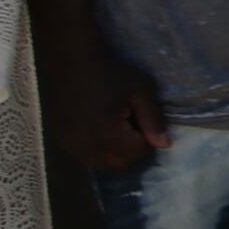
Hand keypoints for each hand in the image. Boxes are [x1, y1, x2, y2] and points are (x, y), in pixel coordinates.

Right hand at [38, 43, 168, 173]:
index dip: (147, 137)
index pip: (138, 153)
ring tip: (116, 125)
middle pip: (121, 164)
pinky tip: (100, 128)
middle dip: (133, 148)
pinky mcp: (63, 144)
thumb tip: (165, 145)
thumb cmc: (110, 74)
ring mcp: (72, 147)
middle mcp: (86, 147)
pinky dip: (99, 151)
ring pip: (104, 164)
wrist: (72, 64)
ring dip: (116, 152)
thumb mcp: (141, 90)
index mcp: (107, 134)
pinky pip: (88, 159)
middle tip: (131, 122)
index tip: (141, 117)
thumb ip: (154, 119)